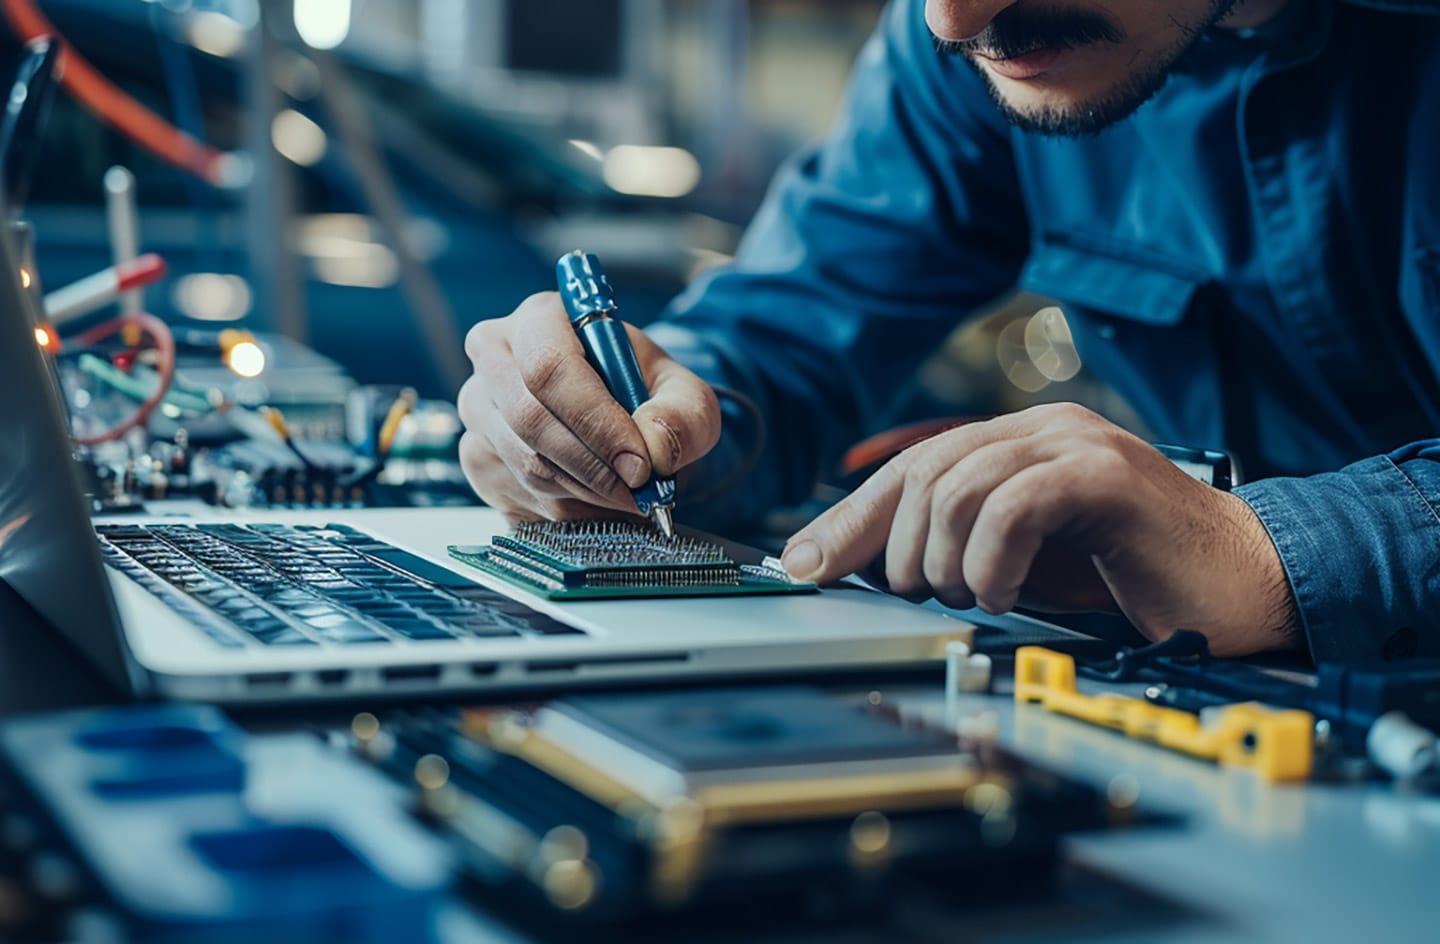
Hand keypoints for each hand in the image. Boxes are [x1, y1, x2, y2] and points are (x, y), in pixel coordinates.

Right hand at [457, 293, 720, 522]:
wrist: (623, 425)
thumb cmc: (649, 399)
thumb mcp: (687, 399)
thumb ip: (683, 417)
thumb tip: (655, 448)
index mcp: (542, 319)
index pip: (549, 368)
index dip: (595, 421)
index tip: (640, 462)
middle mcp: (495, 355)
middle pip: (530, 419)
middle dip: (594, 466)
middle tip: (639, 490)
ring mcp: (478, 406)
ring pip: (527, 464)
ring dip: (587, 492)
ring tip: (627, 494)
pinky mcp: (477, 454)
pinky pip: (520, 493)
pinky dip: (568, 507)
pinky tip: (596, 498)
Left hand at [780, 403, 1299, 656]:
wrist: (1244, 579)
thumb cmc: (1134, 576)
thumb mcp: (1024, 562)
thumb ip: (957, 549)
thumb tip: (869, 568)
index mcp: (1014, 444)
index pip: (908, 469)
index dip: (849, 519)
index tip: (805, 566)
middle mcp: (1038, 429)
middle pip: (921, 473)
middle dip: (902, 549)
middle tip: (930, 594)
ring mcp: (1073, 443)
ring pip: (957, 485)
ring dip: (949, 559)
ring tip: (978, 593)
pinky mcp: (1105, 473)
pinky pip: (1013, 503)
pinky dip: (993, 557)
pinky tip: (1007, 589)